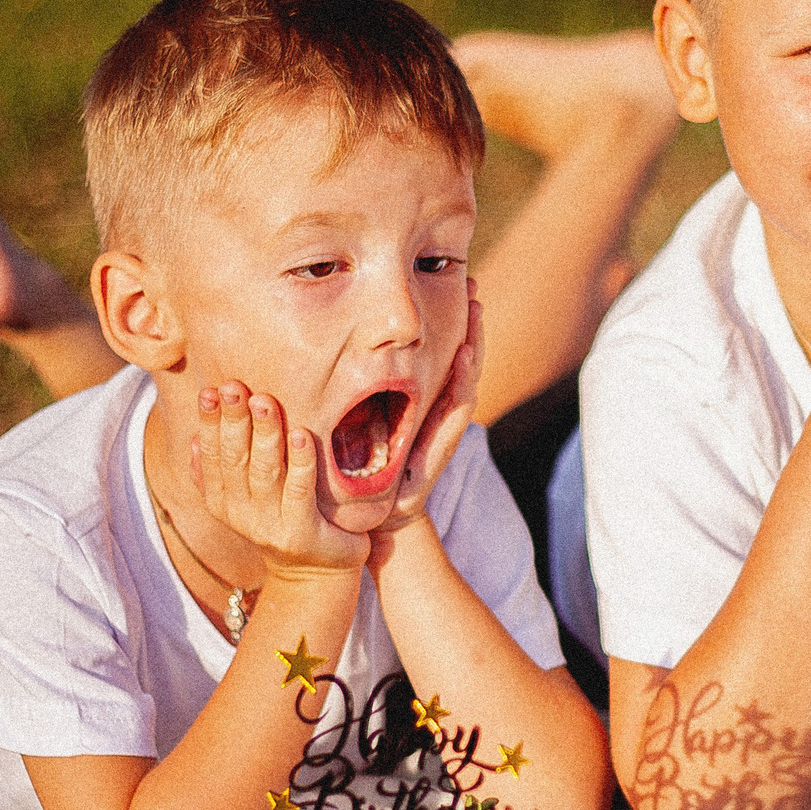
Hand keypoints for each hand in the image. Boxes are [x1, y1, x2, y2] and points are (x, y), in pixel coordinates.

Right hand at [191, 381, 369, 579]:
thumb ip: (219, 473)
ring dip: (264, 434)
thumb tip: (193, 438)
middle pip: (235, 460)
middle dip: (233, 420)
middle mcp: (241, 515)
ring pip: (265, 472)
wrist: (315, 573)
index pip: (211, 457)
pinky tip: (302, 435)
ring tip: (265, 402)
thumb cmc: (282, 520)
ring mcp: (271, 525)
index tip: (211, 390)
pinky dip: (300, 461)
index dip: (210, 423)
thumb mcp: (244, 499)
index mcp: (222, 502)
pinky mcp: (302, 533)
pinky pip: (300, 491)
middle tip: (235, 386)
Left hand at [371, 293, 482, 550]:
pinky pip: (453, 413)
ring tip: (475, 312)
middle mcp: (435, 414)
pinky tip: (462, 356)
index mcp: (420, 403)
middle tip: (474, 288)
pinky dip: (460, 383)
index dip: (450, 324)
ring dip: (472, 346)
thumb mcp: (356, 421)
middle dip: (469, 326)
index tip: (455, 288)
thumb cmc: (359, 470)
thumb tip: (335, 344)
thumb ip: (359, 390)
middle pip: (460, 363)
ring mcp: (440, 432)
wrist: (367, 521)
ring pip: (464, 382)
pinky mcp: (438, 450)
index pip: (441, 357)